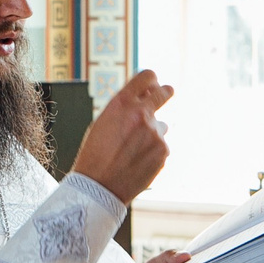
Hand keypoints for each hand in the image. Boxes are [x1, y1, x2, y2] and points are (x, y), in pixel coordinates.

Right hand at [72, 70, 174, 205]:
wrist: (99, 186)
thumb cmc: (96, 154)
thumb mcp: (104, 122)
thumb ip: (125, 108)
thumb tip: (146, 97)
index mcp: (122, 103)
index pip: (147, 76)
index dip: (152, 79)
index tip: (154, 84)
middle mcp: (140, 114)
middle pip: (165, 92)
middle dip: (166, 92)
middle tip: (167, 92)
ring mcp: (154, 132)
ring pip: (161, 126)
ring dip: (152, 134)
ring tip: (132, 151)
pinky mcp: (163, 150)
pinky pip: (161, 145)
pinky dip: (153, 152)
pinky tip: (137, 162)